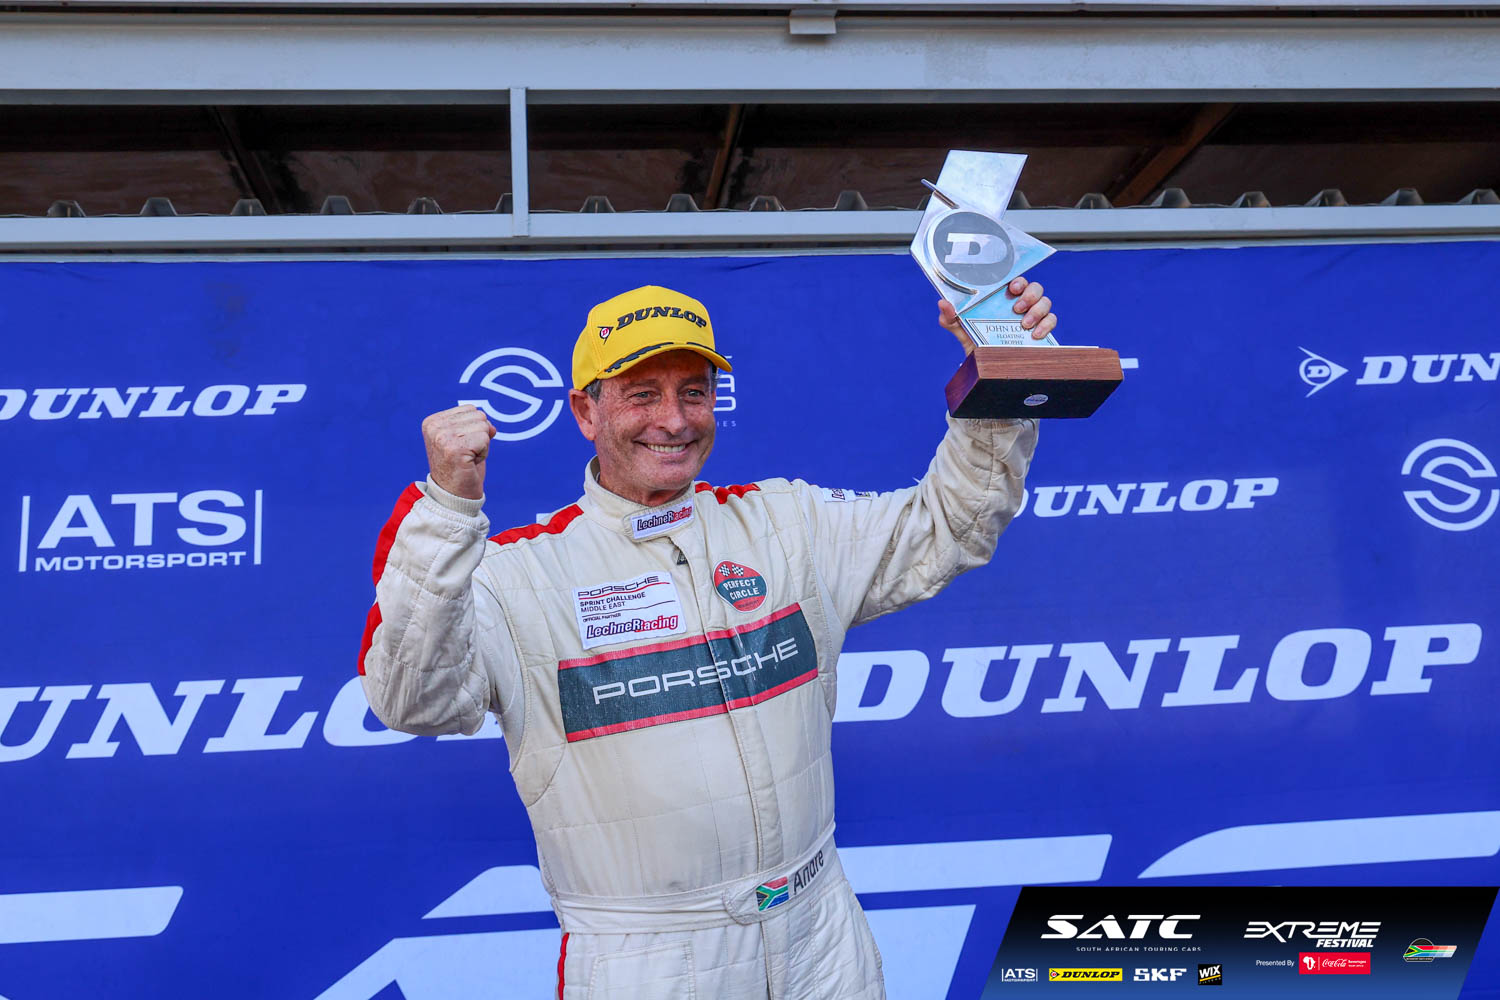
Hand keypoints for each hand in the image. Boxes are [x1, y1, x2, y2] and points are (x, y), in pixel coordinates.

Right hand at [422, 405, 495, 500]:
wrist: (454, 496)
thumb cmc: (461, 468)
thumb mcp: (465, 439)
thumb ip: (475, 425)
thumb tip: (491, 426)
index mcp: (432, 421)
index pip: (470, 409)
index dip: (473, 429)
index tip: (461, 447)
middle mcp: (434, 427)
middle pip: (479, 416)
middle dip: (480, 436)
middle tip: (466, 455)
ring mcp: (443, 437)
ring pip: (484, 427)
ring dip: (482, 445)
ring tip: (468, 459)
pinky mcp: (455, 448)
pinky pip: (485, 439)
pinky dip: (484, 453)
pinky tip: (470, 463)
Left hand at [936, 277, 1056, 350]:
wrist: (986, 368)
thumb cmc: (975, 341)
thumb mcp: (960, 329)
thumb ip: (950, 317)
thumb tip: (942, 303)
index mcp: (1002, 297)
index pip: (1015, 280)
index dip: (1018, 280)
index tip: (1013, 288)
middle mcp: (1020, 303)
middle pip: (1035, 288)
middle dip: (1030, 295)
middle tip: (1017, 308)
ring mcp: (1033, 315)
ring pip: (1045, 302)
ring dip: (1037, 311)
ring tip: (1024, 325)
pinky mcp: (1042, 329)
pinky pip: (1052, 320)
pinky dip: (1046, 325)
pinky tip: (1036, 335)